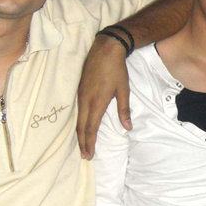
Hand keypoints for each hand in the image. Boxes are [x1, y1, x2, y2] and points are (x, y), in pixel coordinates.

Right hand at [77, 35, 131, 159]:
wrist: (106, 49)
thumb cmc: (117, 70)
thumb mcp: (124, 90)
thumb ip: (124, 110)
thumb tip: (128, 127)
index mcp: (97, 102)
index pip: (91, 127)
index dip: (90, 142)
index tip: (90, 154)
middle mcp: (86, 100)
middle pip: (82, 126)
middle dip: (83, 142)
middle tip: (85, 156)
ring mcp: (81, 94)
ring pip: (78, 119)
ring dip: (80, 133)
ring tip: (82, 145)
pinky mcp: (80, 89)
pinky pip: (78, 110)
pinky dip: (79, 122)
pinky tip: (81, 126)